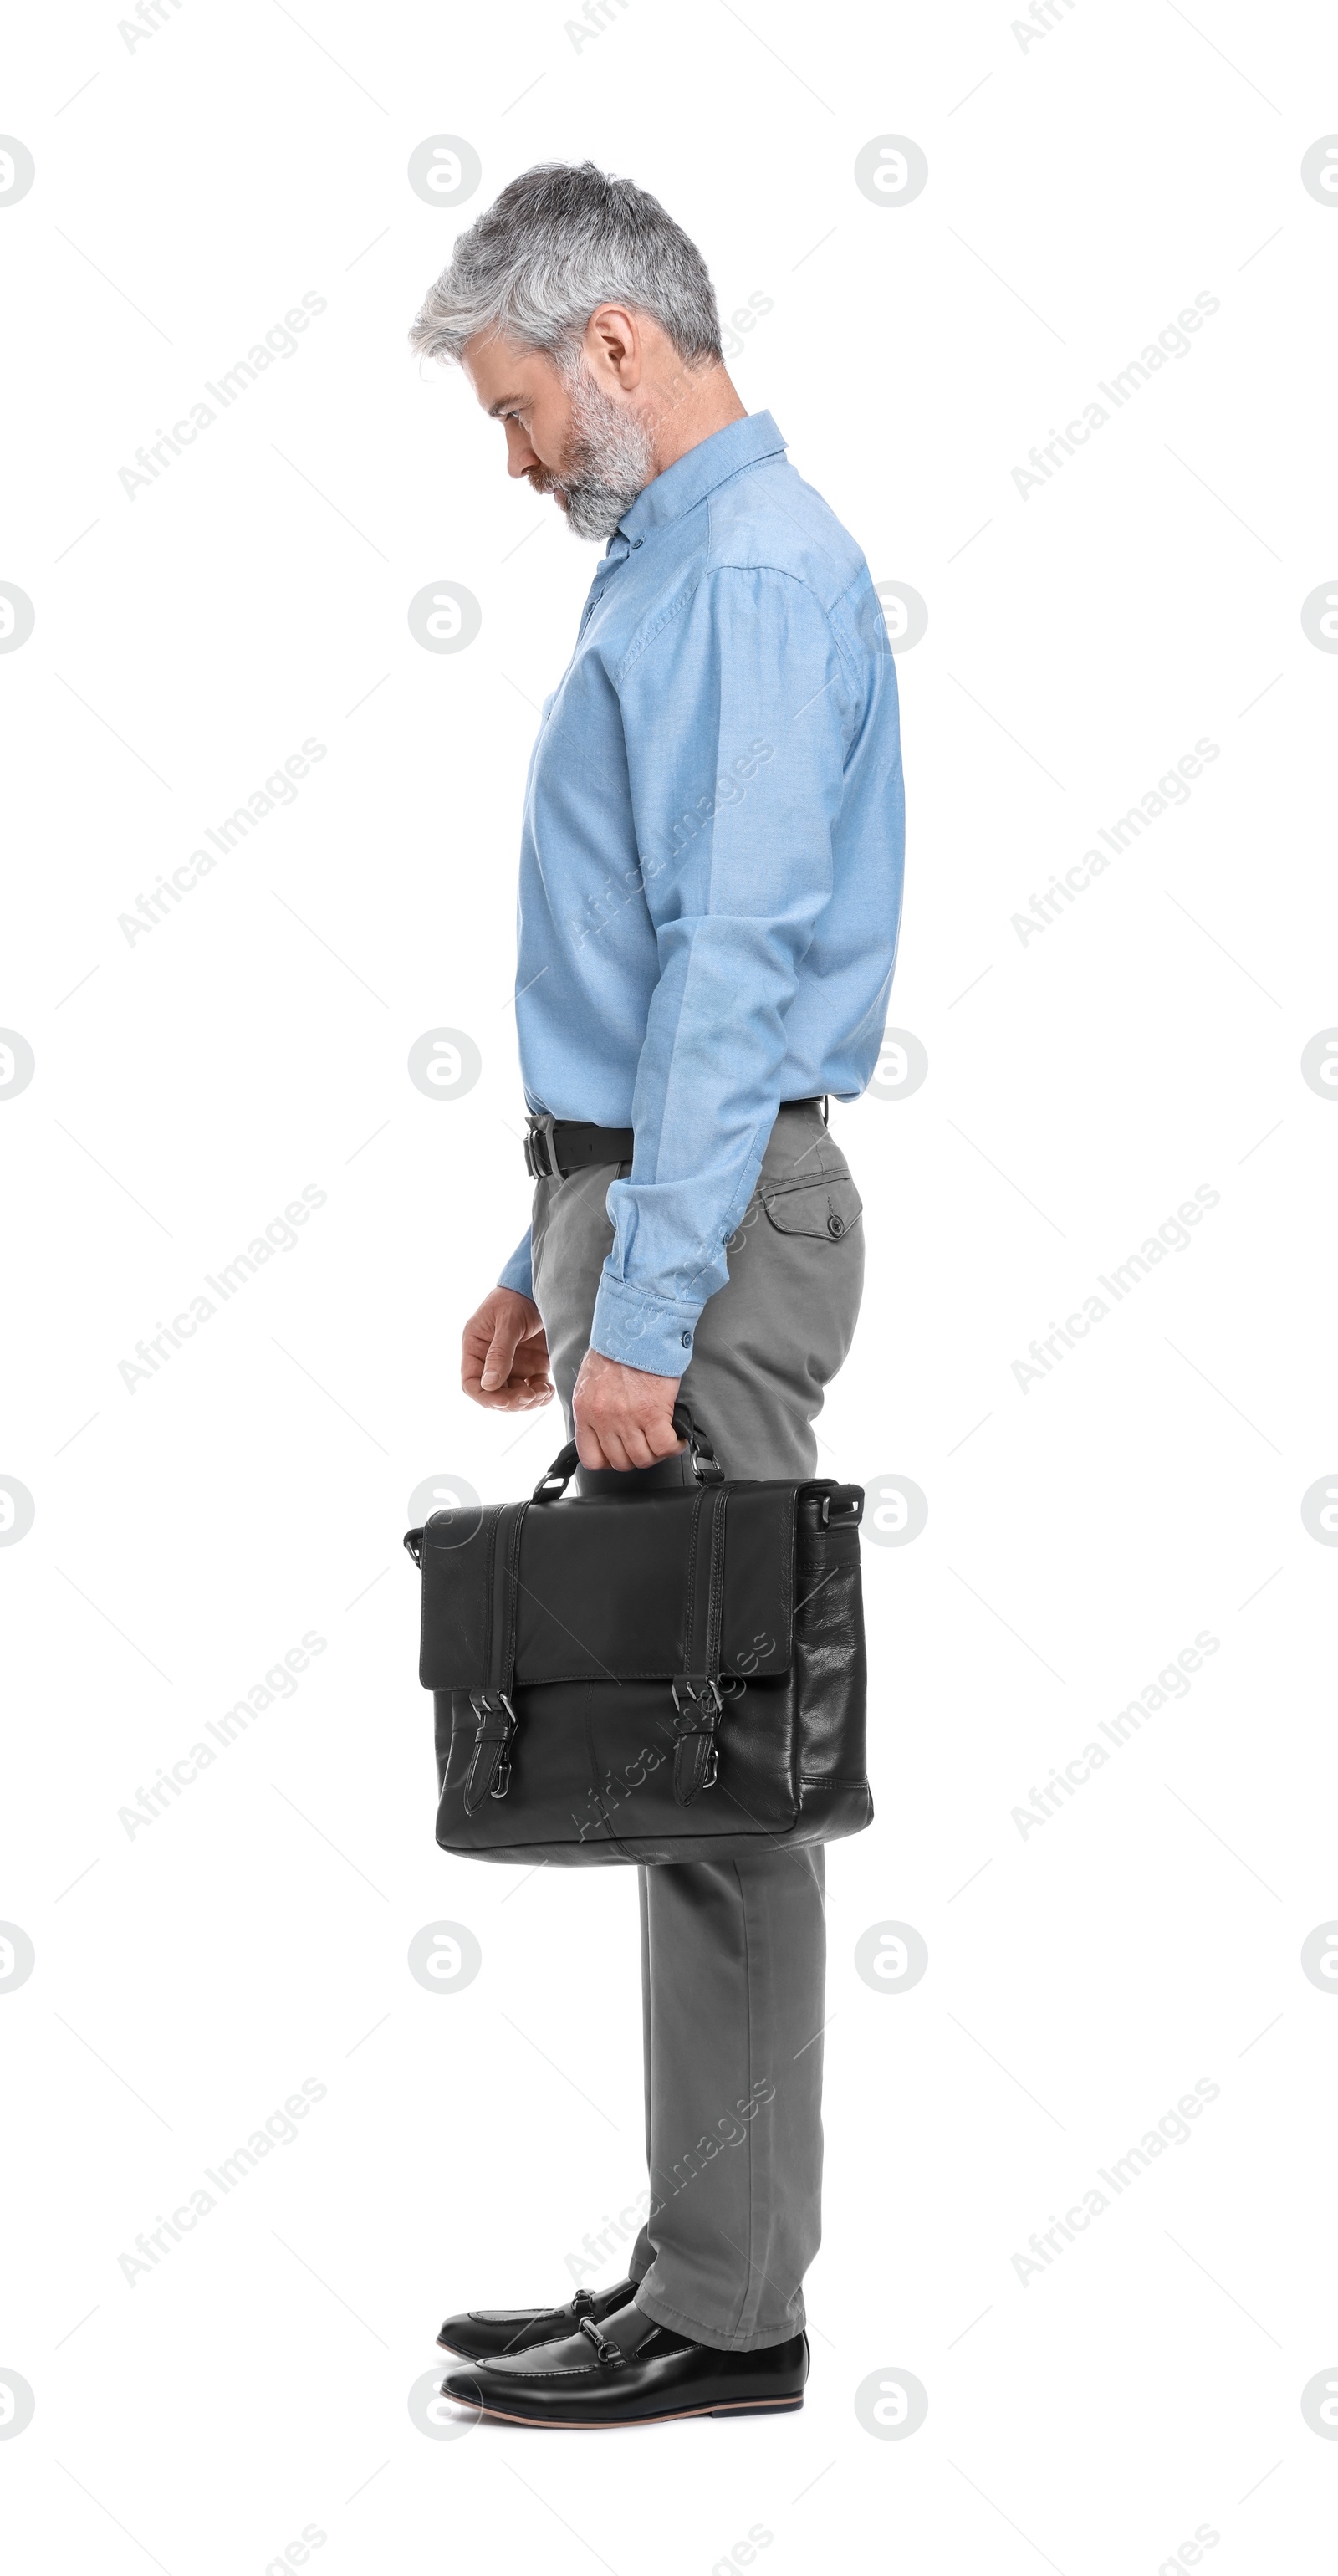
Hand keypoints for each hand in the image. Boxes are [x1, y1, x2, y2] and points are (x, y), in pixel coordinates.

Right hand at [461, 1288, 553, 1411]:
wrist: (542, 1287)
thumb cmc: (517, 1297)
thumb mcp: (507, 1322)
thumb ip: (499, 1353)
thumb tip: (488, 1385)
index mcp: (476, 1348)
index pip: (471, 1383)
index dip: (485, 1397)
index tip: (504, 1401)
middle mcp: (491, 1361)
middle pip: (495, 1394)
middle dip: (511, 1401)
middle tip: (529, 1397)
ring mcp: (513, 1364)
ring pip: (515, 1396)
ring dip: (528, 1401)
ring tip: (542, 1392)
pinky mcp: (533, 1365)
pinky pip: (533, 1388)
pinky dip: (541, 1394)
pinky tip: (548, 1389)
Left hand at [572, 1346, 682, 1471]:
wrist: (635, 1329)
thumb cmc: (616, 1348)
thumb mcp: (591, 1382)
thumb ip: (595, 1408)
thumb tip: (605, 1428)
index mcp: (586, 1411)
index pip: (591, 1458)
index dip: (609, 1461)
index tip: (621, 1453)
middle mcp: (604, 1419)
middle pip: (621, 1461)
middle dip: (636, 1457)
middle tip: (647, 1444)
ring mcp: (627, 1419)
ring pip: (644, 1458)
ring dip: (656, 1453)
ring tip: (663, 1441)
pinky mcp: (653, 1413)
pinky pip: (664, 1446)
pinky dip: (674, 1446)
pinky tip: (676, 1437)